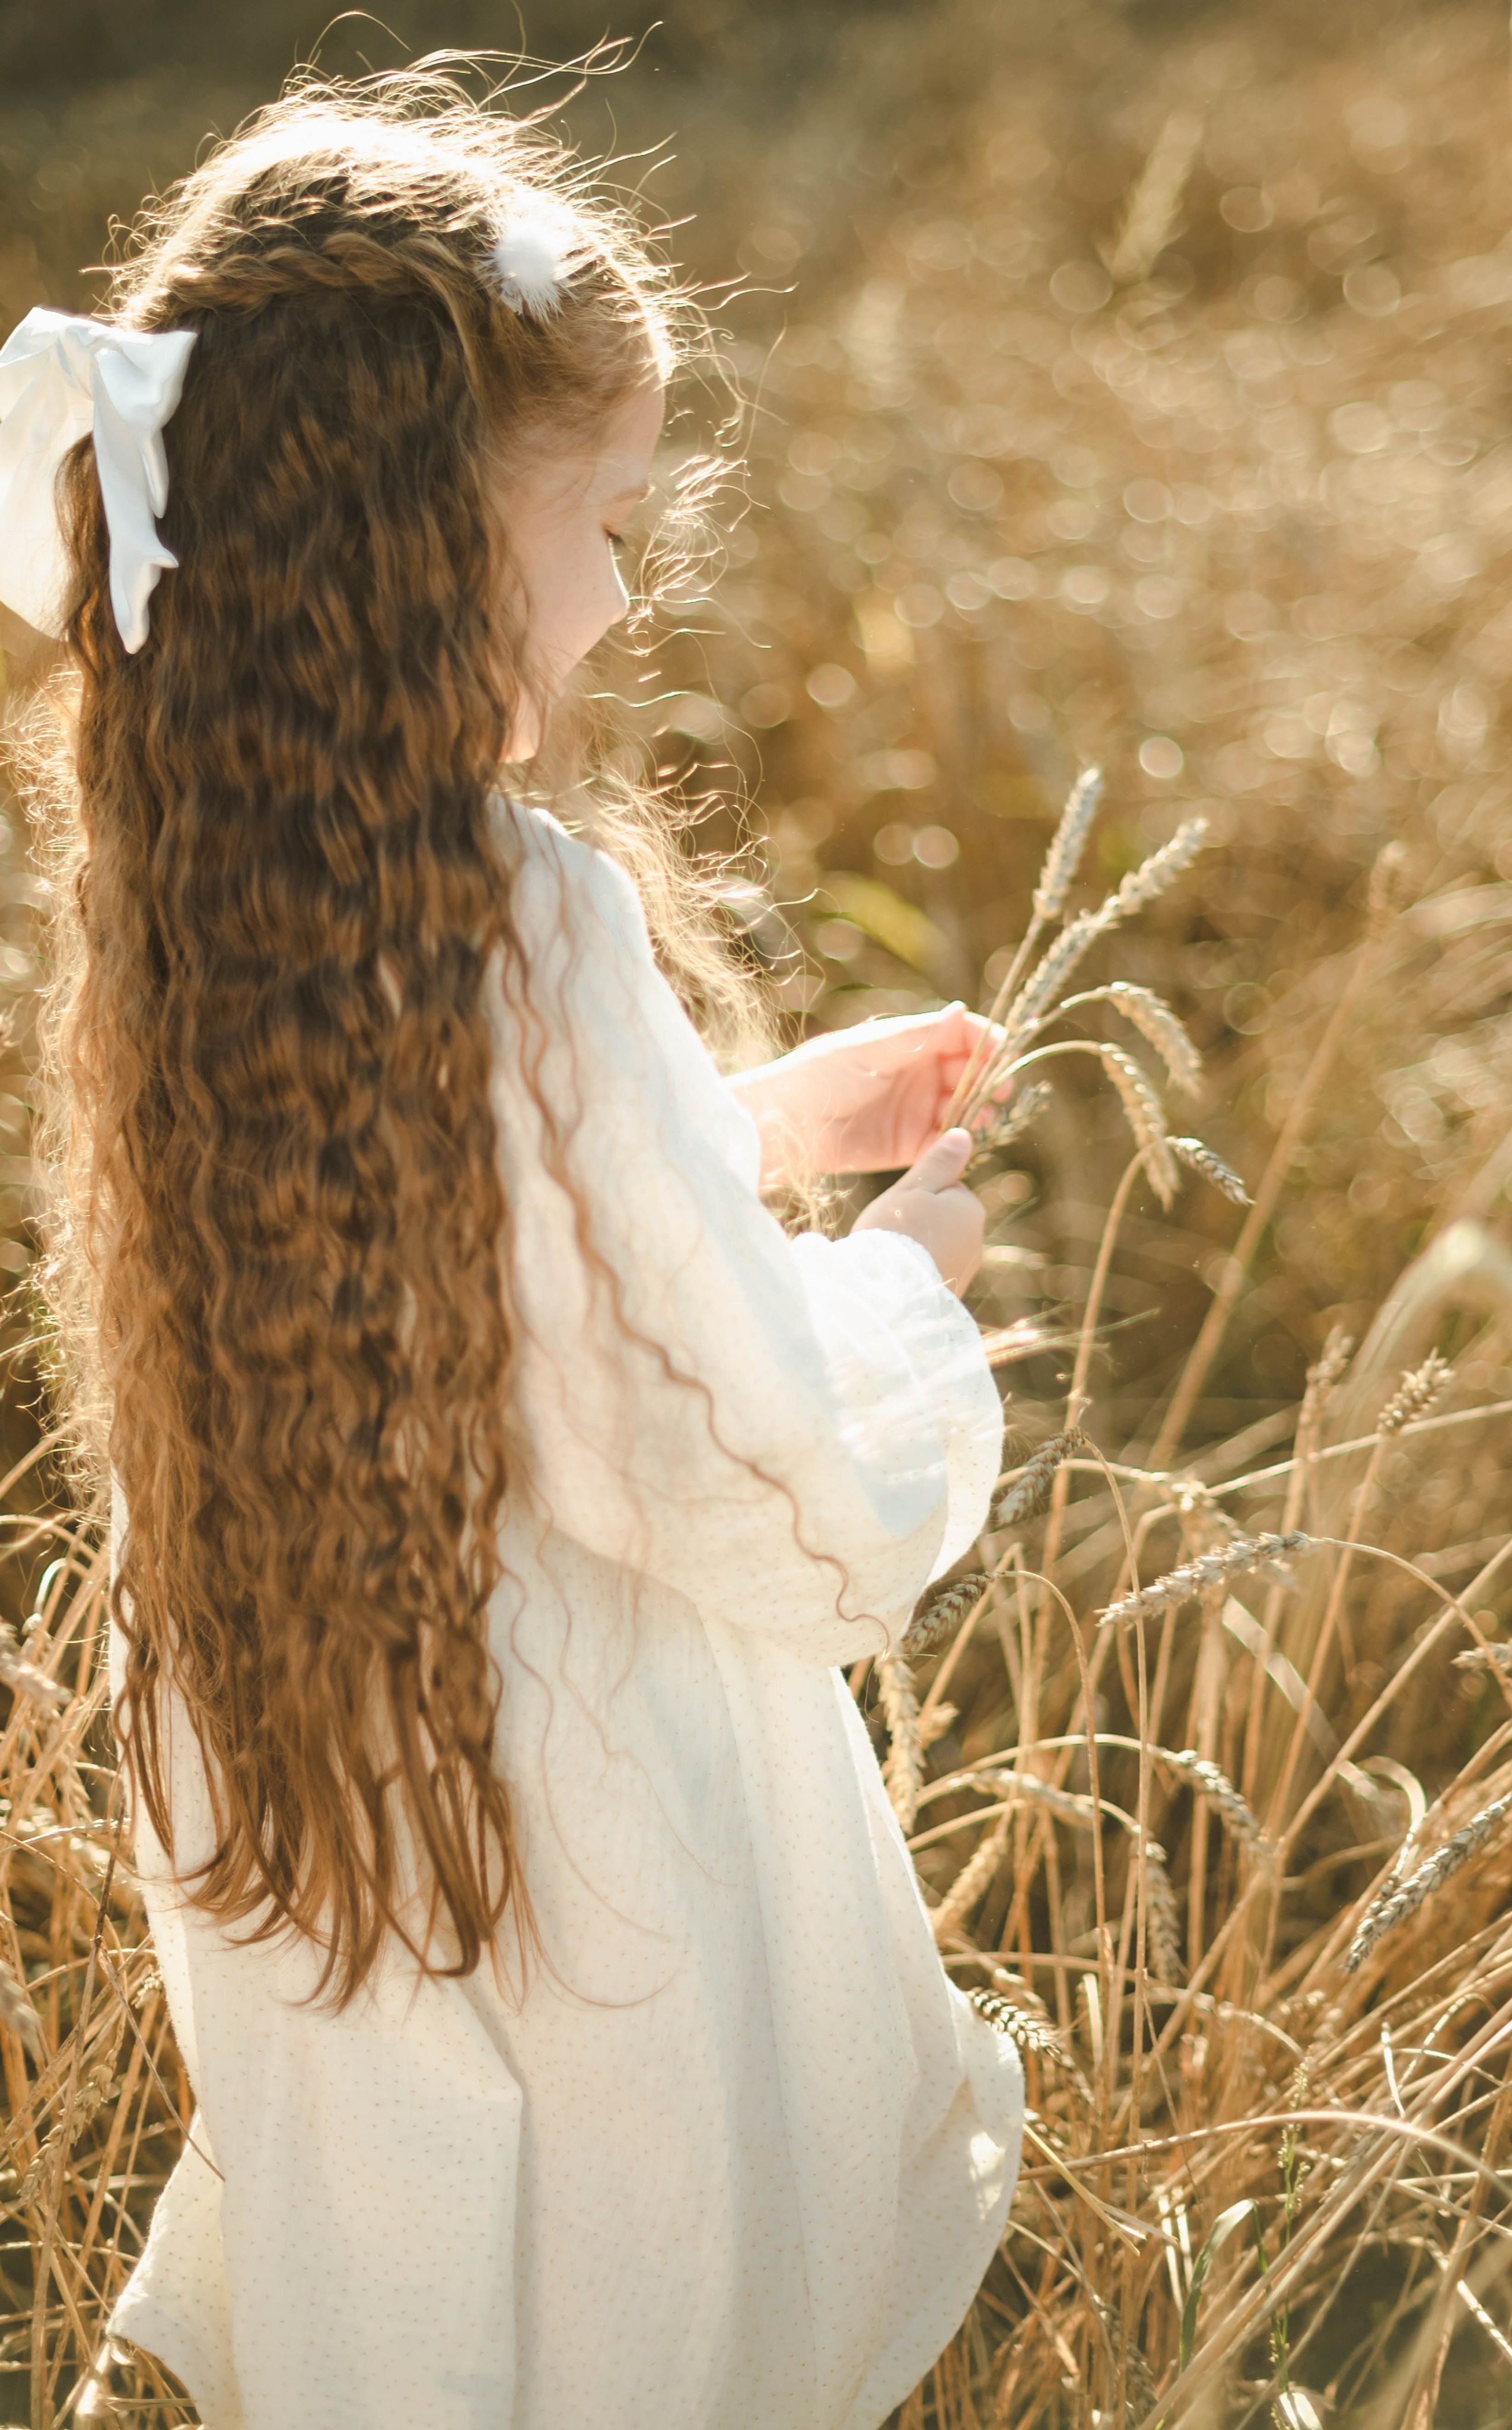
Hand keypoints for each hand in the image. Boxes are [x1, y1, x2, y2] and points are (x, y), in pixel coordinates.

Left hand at [729, 1004, 1000, 1185]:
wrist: (787, 1123)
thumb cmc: (822, 1074)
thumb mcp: (872, 1050)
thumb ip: (918, 1036)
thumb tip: (961, 1010)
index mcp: (910, 1043)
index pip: (959, 1035)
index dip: (984, 1040)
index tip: (1003, 1049)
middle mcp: (917, 1074)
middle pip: (967, 1072)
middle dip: (988, 1078)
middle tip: (1001, 1088)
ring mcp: (915, 1110)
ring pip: (962, 1107)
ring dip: (977, 1110)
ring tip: (980, 1115)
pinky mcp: (907, 1145)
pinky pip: (943, 1143)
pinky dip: (958, 1141)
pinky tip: (962, 1139)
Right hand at [850, 1130, 984, 1295]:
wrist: (888, 1296)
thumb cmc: (896, 1232)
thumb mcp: (912, 1188)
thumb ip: (938, 1162)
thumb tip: (964, 1135)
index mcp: (970, 1207)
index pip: (946, 1188)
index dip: (917, 1194)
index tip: (898, 1207)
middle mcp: (977, 1239)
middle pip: (943, 1218)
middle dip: (920, 1222)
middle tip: (892, 1231)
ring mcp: (966, 1270)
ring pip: (938, 1246)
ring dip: (918, 1248)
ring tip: (892, 1256)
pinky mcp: (953, 1295)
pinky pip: (934, 1272)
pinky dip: (918, 1271)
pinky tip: (898, 1277)